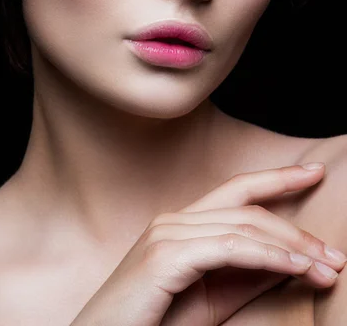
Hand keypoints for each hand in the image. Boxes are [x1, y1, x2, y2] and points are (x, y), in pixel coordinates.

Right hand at [70, 163, 345, 325]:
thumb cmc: (155, 323)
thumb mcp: (213, 300)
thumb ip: (246, 277)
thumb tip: (293, 262)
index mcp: (181, 223)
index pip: (237, 190)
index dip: (277, 178)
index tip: (313, 172)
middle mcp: (173, 219)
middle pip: (248, 210)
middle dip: (296, 230)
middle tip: (334, 256)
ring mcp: (167, 234)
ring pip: (243, 228)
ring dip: (292, 249)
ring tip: (327, 269)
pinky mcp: (164, 257)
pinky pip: (229, 249)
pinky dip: (268, 257)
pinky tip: (296, 269)